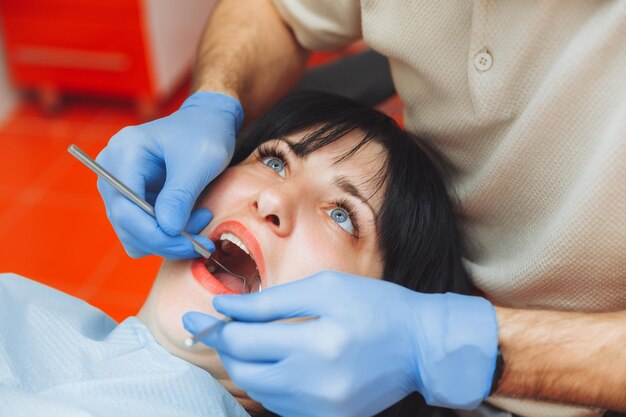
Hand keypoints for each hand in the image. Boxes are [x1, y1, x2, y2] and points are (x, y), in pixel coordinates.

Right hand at [96, 92, 242, 258]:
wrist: (206, 124)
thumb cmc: (204, 135)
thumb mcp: (199, 163)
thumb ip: (180, 195)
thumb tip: (167, 230)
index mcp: (123, 153)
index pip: (126, 208)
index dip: (156, 234)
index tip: (192, 243)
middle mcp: (111, 171)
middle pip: (127, 225)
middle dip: (167, 239)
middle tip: (203, 238)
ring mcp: (117, 188)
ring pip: (133, 235)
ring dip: (168, 240)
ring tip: (200, 220)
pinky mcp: (129, 200)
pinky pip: (140, 232)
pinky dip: (165, 237)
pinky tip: (188, 222)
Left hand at [183, 271, 497, 415]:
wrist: (421, 345)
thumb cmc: (377, 306)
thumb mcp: (325, 288)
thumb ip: (271, 301)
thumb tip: (226, 307)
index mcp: (318, 344)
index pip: (245, 341)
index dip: (215, 328)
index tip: (195, 318)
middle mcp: (318, 385)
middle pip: (245, 371)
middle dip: (225, 348)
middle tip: (217, 328)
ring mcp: (324, 409)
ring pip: (259, 392)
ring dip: (245, 366)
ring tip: (245, 341)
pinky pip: (281, 405)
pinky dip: (268, 382)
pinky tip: (274, 361)